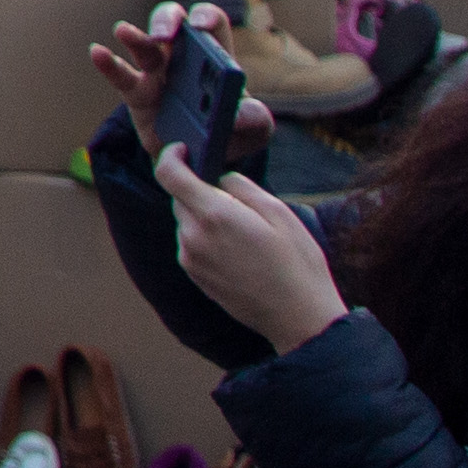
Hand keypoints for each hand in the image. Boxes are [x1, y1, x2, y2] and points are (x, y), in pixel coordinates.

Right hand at [80, 1, 281, 164]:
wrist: (200, 162)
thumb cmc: (230, 136)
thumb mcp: (255, 131)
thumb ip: (256, 119)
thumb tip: (239, 114)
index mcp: (216, 58)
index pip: (211, 24)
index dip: (206, 17)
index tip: (201, 27)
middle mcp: (184, 58)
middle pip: (173, 22)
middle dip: (167, 20)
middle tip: (164, 35)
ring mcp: (157, 73)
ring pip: (144, 45)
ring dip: (135, 37)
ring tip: (125, 31)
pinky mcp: (138, 94)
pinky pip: (121, 76)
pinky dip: (108, 64)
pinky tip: (97, 53)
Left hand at [159, 145, 349, 351]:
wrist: (298, 317)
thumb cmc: (296, 263)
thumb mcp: (278, 212)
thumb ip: (241, 187)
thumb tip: (219, 178)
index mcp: (213, 215)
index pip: (168, 174)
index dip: (171, 156)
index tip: (183, 150)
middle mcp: (193, 237)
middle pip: (179, 198)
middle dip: (199, 191)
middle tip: (236, 201)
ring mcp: (190, 260)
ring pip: (185, 222)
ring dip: (203, 217)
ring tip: (244, 232)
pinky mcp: (194, 277)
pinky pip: (190, 244)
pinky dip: (205, 237)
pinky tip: (237, 251)